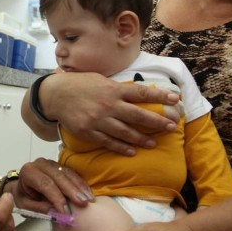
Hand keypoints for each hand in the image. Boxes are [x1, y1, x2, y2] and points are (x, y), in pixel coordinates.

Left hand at [9, 157, 93, 213]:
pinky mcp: (60, 165)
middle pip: (58, 177)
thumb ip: (40, 208)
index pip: (45, 184)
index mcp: (28, 172)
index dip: (57, 198)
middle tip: (83, 204)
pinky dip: (81, 184)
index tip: (66, 212)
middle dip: (72, 191)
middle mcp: (40, 164)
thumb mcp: (26, 206)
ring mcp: (51, 163)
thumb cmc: (23, 197)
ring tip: (89, 200)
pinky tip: (88, 194)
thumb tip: (58, 213)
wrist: (22, 187)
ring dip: (79, 187)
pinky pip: (72, 173)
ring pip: (67, 173)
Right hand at [40, 73, 178, 155]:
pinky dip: (121, 147)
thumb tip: (138, 93)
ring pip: (125, 132)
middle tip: (171, 126)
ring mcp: (98, 120)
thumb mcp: (100, 80)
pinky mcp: (89, 132)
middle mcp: (108, 105)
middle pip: (137, 115)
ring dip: (141, 138)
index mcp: (112, 89)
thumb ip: (118, 88)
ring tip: (153, 143)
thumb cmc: (80, 85)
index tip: (176, 99)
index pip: (141, 93)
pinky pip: (108, 142)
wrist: (55, 95)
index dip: (160, 96)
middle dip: (157, 121)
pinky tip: (132, 150)